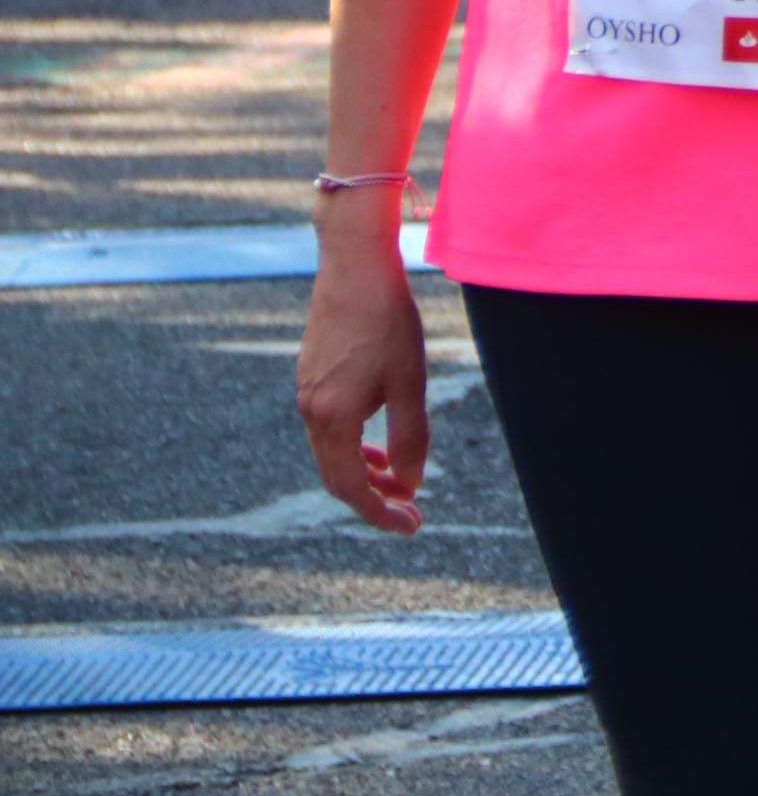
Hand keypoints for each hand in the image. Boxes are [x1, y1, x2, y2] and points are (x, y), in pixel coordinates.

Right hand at [298, 226, 429, 535]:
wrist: (356, 269)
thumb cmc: (389, 322)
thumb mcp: (410, 382)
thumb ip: (410, 437)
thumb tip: (410, 485)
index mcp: (332, 418)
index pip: (351, 487)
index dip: (380, 513)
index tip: (413, 526)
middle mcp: (310, 411)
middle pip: (336, 476)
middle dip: (373, 500)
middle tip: (411, 514)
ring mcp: (307, 394)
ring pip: (332, 452)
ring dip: (365, 473)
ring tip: (399, 484)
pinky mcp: (312, 378)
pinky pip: (330, 429)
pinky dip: (355, 446)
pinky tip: (379, 444)